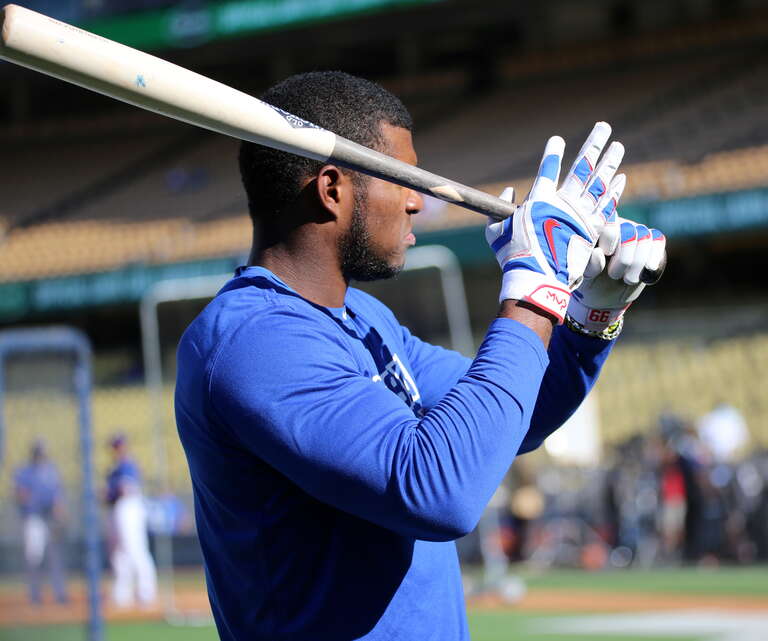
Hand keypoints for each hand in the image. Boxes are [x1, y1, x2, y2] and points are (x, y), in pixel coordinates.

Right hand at [486, 122, 625, 322]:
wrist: (537, 279)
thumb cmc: (514, 258)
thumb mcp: (496, 232)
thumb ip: (500, 210)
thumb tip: (509, 192)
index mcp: (538, 201)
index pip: (547, 170)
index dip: (553, 153)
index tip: (558, 139)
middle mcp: (563, 203)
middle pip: (582, 168)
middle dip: (593, 145)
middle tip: (603, 127)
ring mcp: (581, 216)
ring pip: (599, 182)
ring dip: (609, 162)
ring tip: (618, 145)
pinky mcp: (593, 230)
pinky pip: (607, 205)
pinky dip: (613, 190)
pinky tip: (620, 177)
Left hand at [568, 217, 666, 330]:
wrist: (605, 296)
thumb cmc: (590, 282)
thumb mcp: (585, 276)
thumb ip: (589, 265)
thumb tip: (599, 253)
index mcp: (598, 229)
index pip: (609, 220)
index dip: (611, 236)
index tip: (606, 254)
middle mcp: (617, 226)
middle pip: (630, 231)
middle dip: (625, 258)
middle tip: (614, 275)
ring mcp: (634, 232)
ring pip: (645, 236)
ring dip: (638, 262)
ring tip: (627, 279)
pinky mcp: (650, 242)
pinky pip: (657, 240)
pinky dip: (654, 257)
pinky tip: (647, 271)